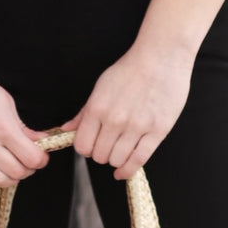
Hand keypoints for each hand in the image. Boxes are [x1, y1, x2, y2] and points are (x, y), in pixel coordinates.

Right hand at [0, 52, 50, 186]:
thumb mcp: (5, 101)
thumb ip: (22, 126)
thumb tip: (39, 140)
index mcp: (3, 128)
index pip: (31, 158)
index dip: (41, 159)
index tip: (40, 155)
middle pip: (16, 173)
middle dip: (27, 169)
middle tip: (26, 159)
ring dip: (8, 176)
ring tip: (9, 165)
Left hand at [63, 43, 192, 179]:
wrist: (161, 56)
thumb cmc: (131, 69)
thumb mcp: (101, 86)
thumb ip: (84, 111)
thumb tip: (66, 129)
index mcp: (98, 107)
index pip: (82, 145)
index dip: (85, 148)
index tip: (91, 145)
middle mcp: (115, 119)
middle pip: (99, 156)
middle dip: (100, 154)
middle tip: (107, 146)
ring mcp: (137, 126)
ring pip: (117, 160)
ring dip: (115, 160)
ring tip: (118, 151)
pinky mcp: (157, 131)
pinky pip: (139, 160)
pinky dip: (128, 170)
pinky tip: (124, 171)